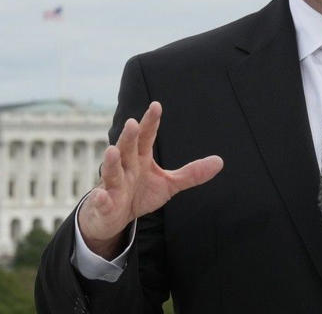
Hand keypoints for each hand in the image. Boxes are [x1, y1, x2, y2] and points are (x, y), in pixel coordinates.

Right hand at [78, 102, 223, 258]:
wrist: (113, 218)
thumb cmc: (140, 194)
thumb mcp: (169, 184)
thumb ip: (191, 173)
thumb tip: (219, 161)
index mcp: (140, 158)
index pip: (146, 136)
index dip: (150, 122)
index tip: (156, 105)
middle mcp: (125, 167)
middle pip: (127, 149)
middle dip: (129, 137)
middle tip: (132, 123)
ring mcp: (113, 185)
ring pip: (111, 172)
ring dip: (110, 162)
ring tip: (111, 151)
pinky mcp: (104, 205)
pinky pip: (101, 201)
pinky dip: (100, 199)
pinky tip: (100, 196)